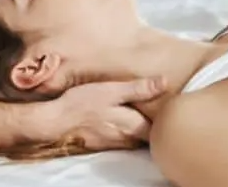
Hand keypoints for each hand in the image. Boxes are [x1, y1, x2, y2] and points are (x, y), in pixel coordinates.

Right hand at [50, 77, 166, 150]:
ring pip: (137, 138)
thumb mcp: (111, 90)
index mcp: (134, 126)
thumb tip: (164, 83)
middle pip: (150, 135)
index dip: (169, 118)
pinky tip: (121, 118)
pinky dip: (127, 130)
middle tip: (160, 106)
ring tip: (144, 111)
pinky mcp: (104, 144)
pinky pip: (124, 139)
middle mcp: (128, 139)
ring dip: (142, 127)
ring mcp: (116, 144)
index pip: (161, 127)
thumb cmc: (81, 104)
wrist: (54, 123)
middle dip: (156, 123)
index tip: (173, 105)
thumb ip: (139, 89)